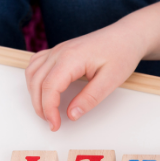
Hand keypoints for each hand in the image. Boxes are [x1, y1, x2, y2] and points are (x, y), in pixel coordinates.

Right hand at [25, 16, 144, 131]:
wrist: (127, 36)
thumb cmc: (122, 53)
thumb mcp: (111, 80)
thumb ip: (89, 99)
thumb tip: (71, 115)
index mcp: (71, 58)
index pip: (49, 87)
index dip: (49, 110)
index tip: (55, 125)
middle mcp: (60, 52)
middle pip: (36, 82)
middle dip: (40, 107)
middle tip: (52, 123)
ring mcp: (57, 50)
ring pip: (32, 73)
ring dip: (34, 94)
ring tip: (47, 111)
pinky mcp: (59, 51)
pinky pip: (36, 65)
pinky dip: (34, 80)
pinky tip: (43, 91)